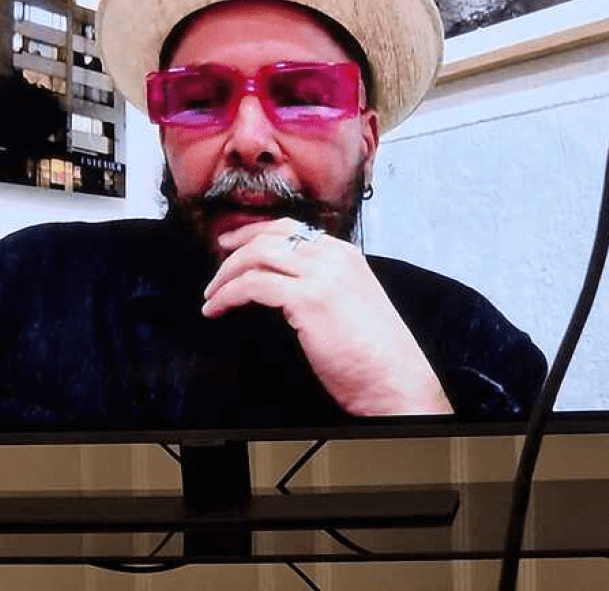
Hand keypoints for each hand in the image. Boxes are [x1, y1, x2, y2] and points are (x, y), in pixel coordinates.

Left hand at [202, 218, 452, 415]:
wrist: (396, 381)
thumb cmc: (376, 354)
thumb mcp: (350, 302)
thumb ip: (321, 284)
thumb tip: (281, 284)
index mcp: (345, 255)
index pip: (290, 228)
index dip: (253, 233)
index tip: (231, 244)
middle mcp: (333, 257)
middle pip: (268, 237)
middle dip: (233, 250)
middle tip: (215, 269)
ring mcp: (321, 275)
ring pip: (255, 256)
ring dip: (225, 276)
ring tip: (212, 296)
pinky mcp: (307, 299)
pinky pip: (252, 285)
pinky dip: (228, 296)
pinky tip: (218, 309)